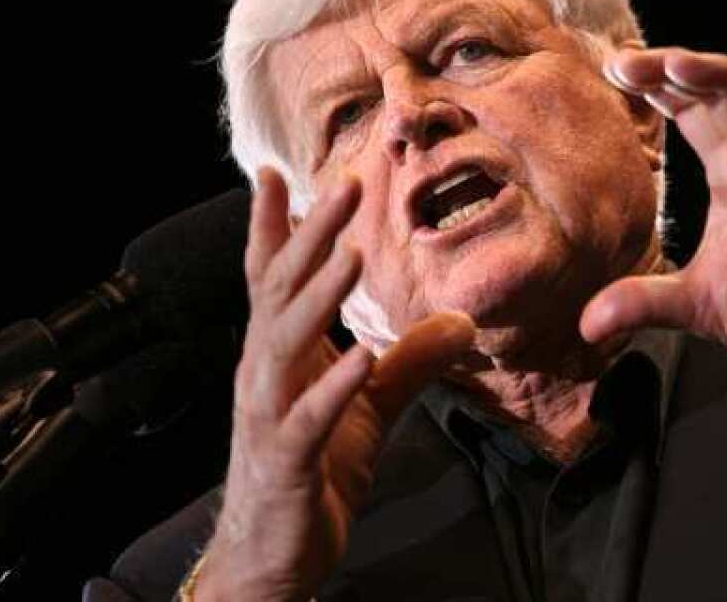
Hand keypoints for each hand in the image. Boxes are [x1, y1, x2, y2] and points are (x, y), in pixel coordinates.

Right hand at [198, 168, 475, 601]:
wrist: (275, 552)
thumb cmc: (315, 466)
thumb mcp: (370, 404)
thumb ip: (409, 360)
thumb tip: (462, 322)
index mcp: (280, 353)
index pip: (273, 277)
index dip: (276, 226)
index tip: (278, 173)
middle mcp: (264, 372)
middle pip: (281, 291)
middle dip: (311, 235)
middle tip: (344, 182)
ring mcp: (269, 414)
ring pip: (284, 343)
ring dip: (318, 295)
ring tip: (349, 252)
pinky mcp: (286, 459)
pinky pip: (307, 418)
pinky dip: (332, 386)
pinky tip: (360, 357)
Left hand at [581, 48, 726, 411]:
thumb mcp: (700, 304)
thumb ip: (644, 302)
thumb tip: (584, 324)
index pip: (690, 110)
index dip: (656, 86)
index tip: (609, 70)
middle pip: (718, 92)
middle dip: (674, 72)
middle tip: (623, 65)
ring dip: (724, 75)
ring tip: (676, 63)